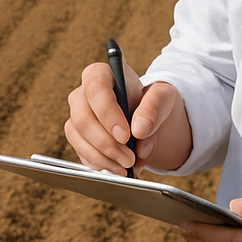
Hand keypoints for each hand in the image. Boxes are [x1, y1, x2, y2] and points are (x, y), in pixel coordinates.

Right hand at [64, 59, 192, 173]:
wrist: (149, 122)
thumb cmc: (154, 103)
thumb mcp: (165, 98)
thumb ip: (155, 107)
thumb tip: (139, 130)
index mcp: (102, 74)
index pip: (95, 87)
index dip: (107, 113)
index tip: (125, 136)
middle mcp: (83, 92)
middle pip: (82, 118)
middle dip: (106, 144)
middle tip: (129, 159)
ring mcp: (77, 115)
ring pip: (77, 137)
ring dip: (102, 157)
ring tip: (126, 166)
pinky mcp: (77, 136)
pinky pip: (80, 152)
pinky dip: (99, 164)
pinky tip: (117, 167)